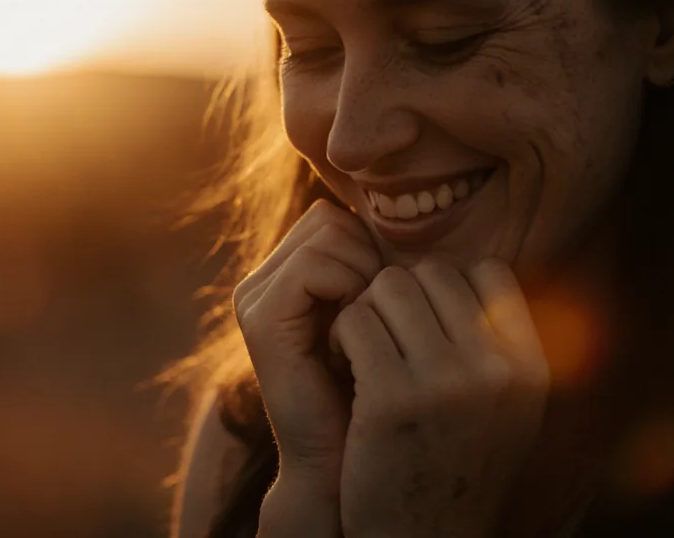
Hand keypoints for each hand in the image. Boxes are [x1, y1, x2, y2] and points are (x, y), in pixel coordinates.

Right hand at [232, 199, 381, 492]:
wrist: (350, 462)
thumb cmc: (381, 393)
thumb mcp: (386, 319)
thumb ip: (381, 269)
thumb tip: (417, 211)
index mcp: (287, 274)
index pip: (336, 218)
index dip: (374, 250)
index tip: (389, 307)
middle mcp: (263, 279)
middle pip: (330, 218)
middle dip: (369, 258)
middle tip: (378, 318)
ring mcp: (256, 296)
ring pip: (325, 233)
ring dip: (363, 275)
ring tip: (367, 329)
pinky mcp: (259, 317)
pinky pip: (313, 265)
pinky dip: (347, 289)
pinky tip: (353, 334)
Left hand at [328, 259, 549, 537]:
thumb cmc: (452, 463)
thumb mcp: (506, 406)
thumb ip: (499, 343)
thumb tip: (478, 268)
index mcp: (530, 366)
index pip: (489, 272)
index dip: (446, 288)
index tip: (424, 325)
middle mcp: (496, 369)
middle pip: (431, 273)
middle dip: (399, 298)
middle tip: (385, 340)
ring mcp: (445, 382)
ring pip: (388, 288)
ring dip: (366, 313)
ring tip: (364, 354)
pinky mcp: (391, 398)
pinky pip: (355, 322)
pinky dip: (341, 338)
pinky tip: (346, 371)